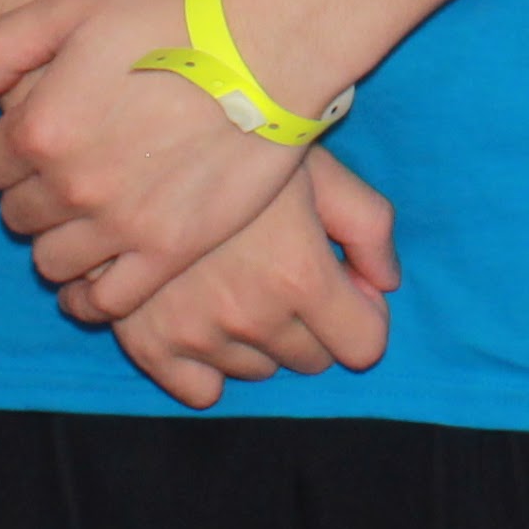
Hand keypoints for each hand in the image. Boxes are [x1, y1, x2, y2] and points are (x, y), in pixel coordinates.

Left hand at [0, 0, 316, 326]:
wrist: (270, 43)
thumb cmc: (175, 12)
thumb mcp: (77, 1)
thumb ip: (4, 45)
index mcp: (39, 126)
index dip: (5, 151)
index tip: (35, 141)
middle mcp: (69, 184)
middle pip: (18, 215)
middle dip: (32, 194)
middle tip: (68, 174)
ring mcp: (120, 224)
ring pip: (52, 262)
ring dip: (59, 242)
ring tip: (88, 218)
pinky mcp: (170, 250)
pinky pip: (108, 301)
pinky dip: (92, 297)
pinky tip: (98, 277)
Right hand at [101, 156, 403, 410]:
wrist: (141, 135)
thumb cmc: (243, 143)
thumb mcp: (322, 169)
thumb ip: (370, 226)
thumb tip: (387, 283)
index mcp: (300, 275)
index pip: (364, 346)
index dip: (363, 313)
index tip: (345, 284)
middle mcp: (251, 316)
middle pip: (311, 360)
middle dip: (313, 324)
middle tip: (288, 272)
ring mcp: (197, 335)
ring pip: (258, 370)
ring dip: (261, 339)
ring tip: (241, 280)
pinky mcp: (149, 343)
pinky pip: (200, 392)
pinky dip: (208, 365)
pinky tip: (205, 318)